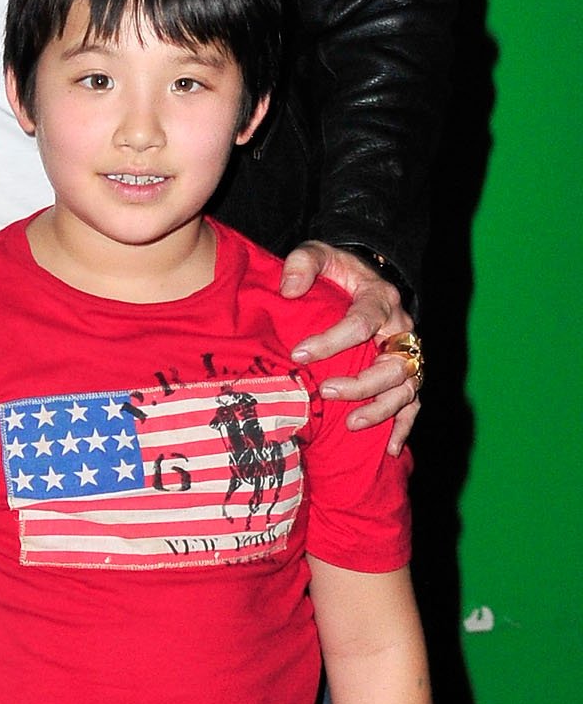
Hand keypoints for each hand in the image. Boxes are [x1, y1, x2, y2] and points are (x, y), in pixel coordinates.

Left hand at [280, 240, 419, 451]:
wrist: (364, 280)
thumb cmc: (338, 271)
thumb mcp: (319, 254)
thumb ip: (303, 264)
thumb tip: (288, 290)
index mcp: (380, 298)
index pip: (361, 323)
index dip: (330, 341)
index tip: (299, 353)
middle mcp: (401, 329)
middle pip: (392, 364)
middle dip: (360, 382)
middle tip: (325, 391)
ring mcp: (408, 354)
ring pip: (407, 388)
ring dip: (382, 409)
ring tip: (352, 423)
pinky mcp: (408, 374)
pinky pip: (414, 404)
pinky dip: (403, 427)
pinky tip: (388, 449)